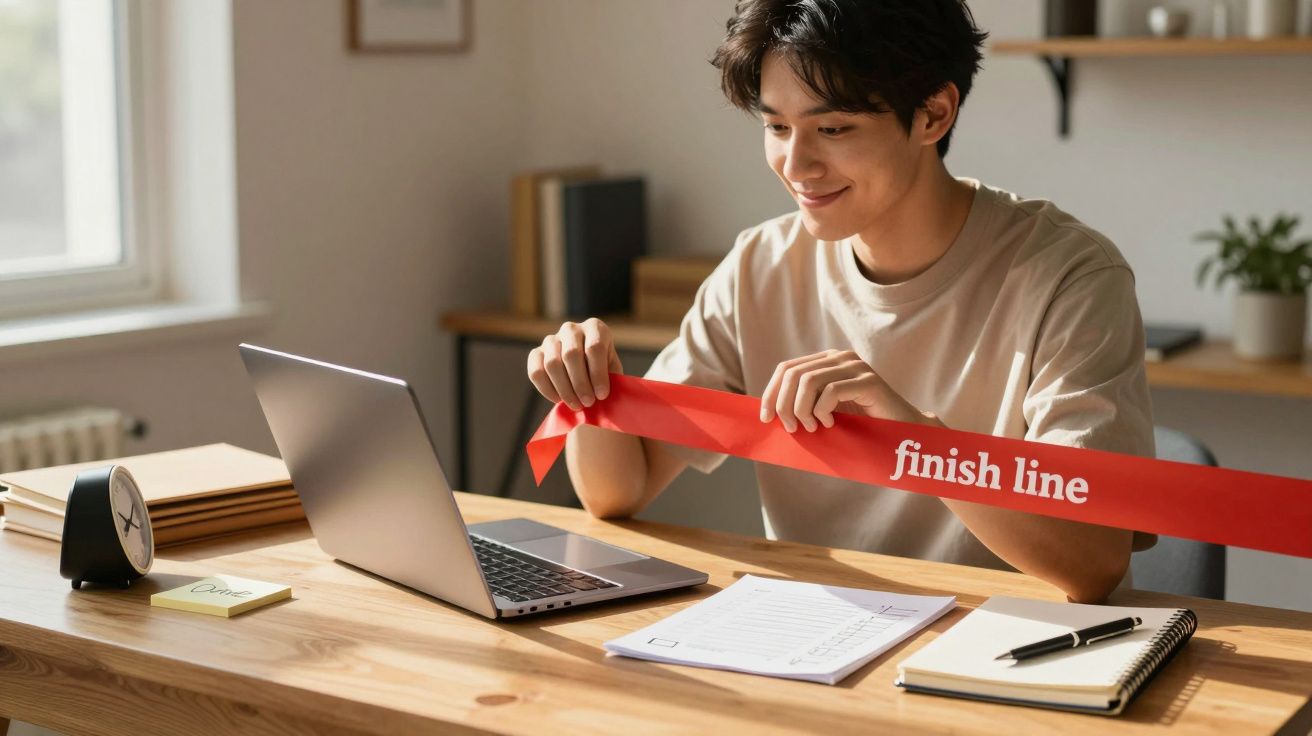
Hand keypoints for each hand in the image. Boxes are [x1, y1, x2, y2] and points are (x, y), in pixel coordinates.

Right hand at [527, 318, 623, 410]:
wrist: (584, 367)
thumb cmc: (603, 369)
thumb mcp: (613, 369)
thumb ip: (612, 379)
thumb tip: (604, 396)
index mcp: (595, 328)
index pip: (594, 347)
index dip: (598, 374)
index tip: (602, 395)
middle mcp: (571, 329)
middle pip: (571, 354)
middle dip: (580, 384)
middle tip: (588, 402)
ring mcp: (551, 339)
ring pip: (552, 364)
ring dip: (565, 389)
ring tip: (576, 404)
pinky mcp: (536, 353)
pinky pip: (536, 372)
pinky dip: (547, 390)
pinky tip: (559, 400)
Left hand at [760, 350, 934, 431]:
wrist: (901, 433)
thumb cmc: (860, 426)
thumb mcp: (824, 413)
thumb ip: (801, 405)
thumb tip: (766, 412)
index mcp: (827, 361)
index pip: (787, 368)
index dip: (771, 393)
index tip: (766, 418)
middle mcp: (841, 357)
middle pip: (794, 374)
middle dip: (784, 404)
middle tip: (792, 428)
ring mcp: (856, 367)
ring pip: (809, 381)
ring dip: (802, 409)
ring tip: (811, 428)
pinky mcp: (869, 381)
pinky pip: (832, 391)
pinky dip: (823, 411)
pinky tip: (831, 424)